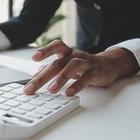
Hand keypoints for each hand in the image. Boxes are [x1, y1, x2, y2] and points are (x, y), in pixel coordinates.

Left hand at [24, 40, 138, 95]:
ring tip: (51, 90)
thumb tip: (34, 73)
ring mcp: (87, 63)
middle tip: (31, 87)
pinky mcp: (96, 73)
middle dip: (43, 76)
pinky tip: (70, 93)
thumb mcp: (66, 65)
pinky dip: (78, 85)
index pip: (56, 46)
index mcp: (67, 53)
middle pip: (58, 63)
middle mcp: (76, 56)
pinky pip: (87, 77)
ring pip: (73, 66)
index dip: (45, 50)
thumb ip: (51, 69)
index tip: (34, 58)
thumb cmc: (83, 66)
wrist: (108, 66)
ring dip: (61, 78)